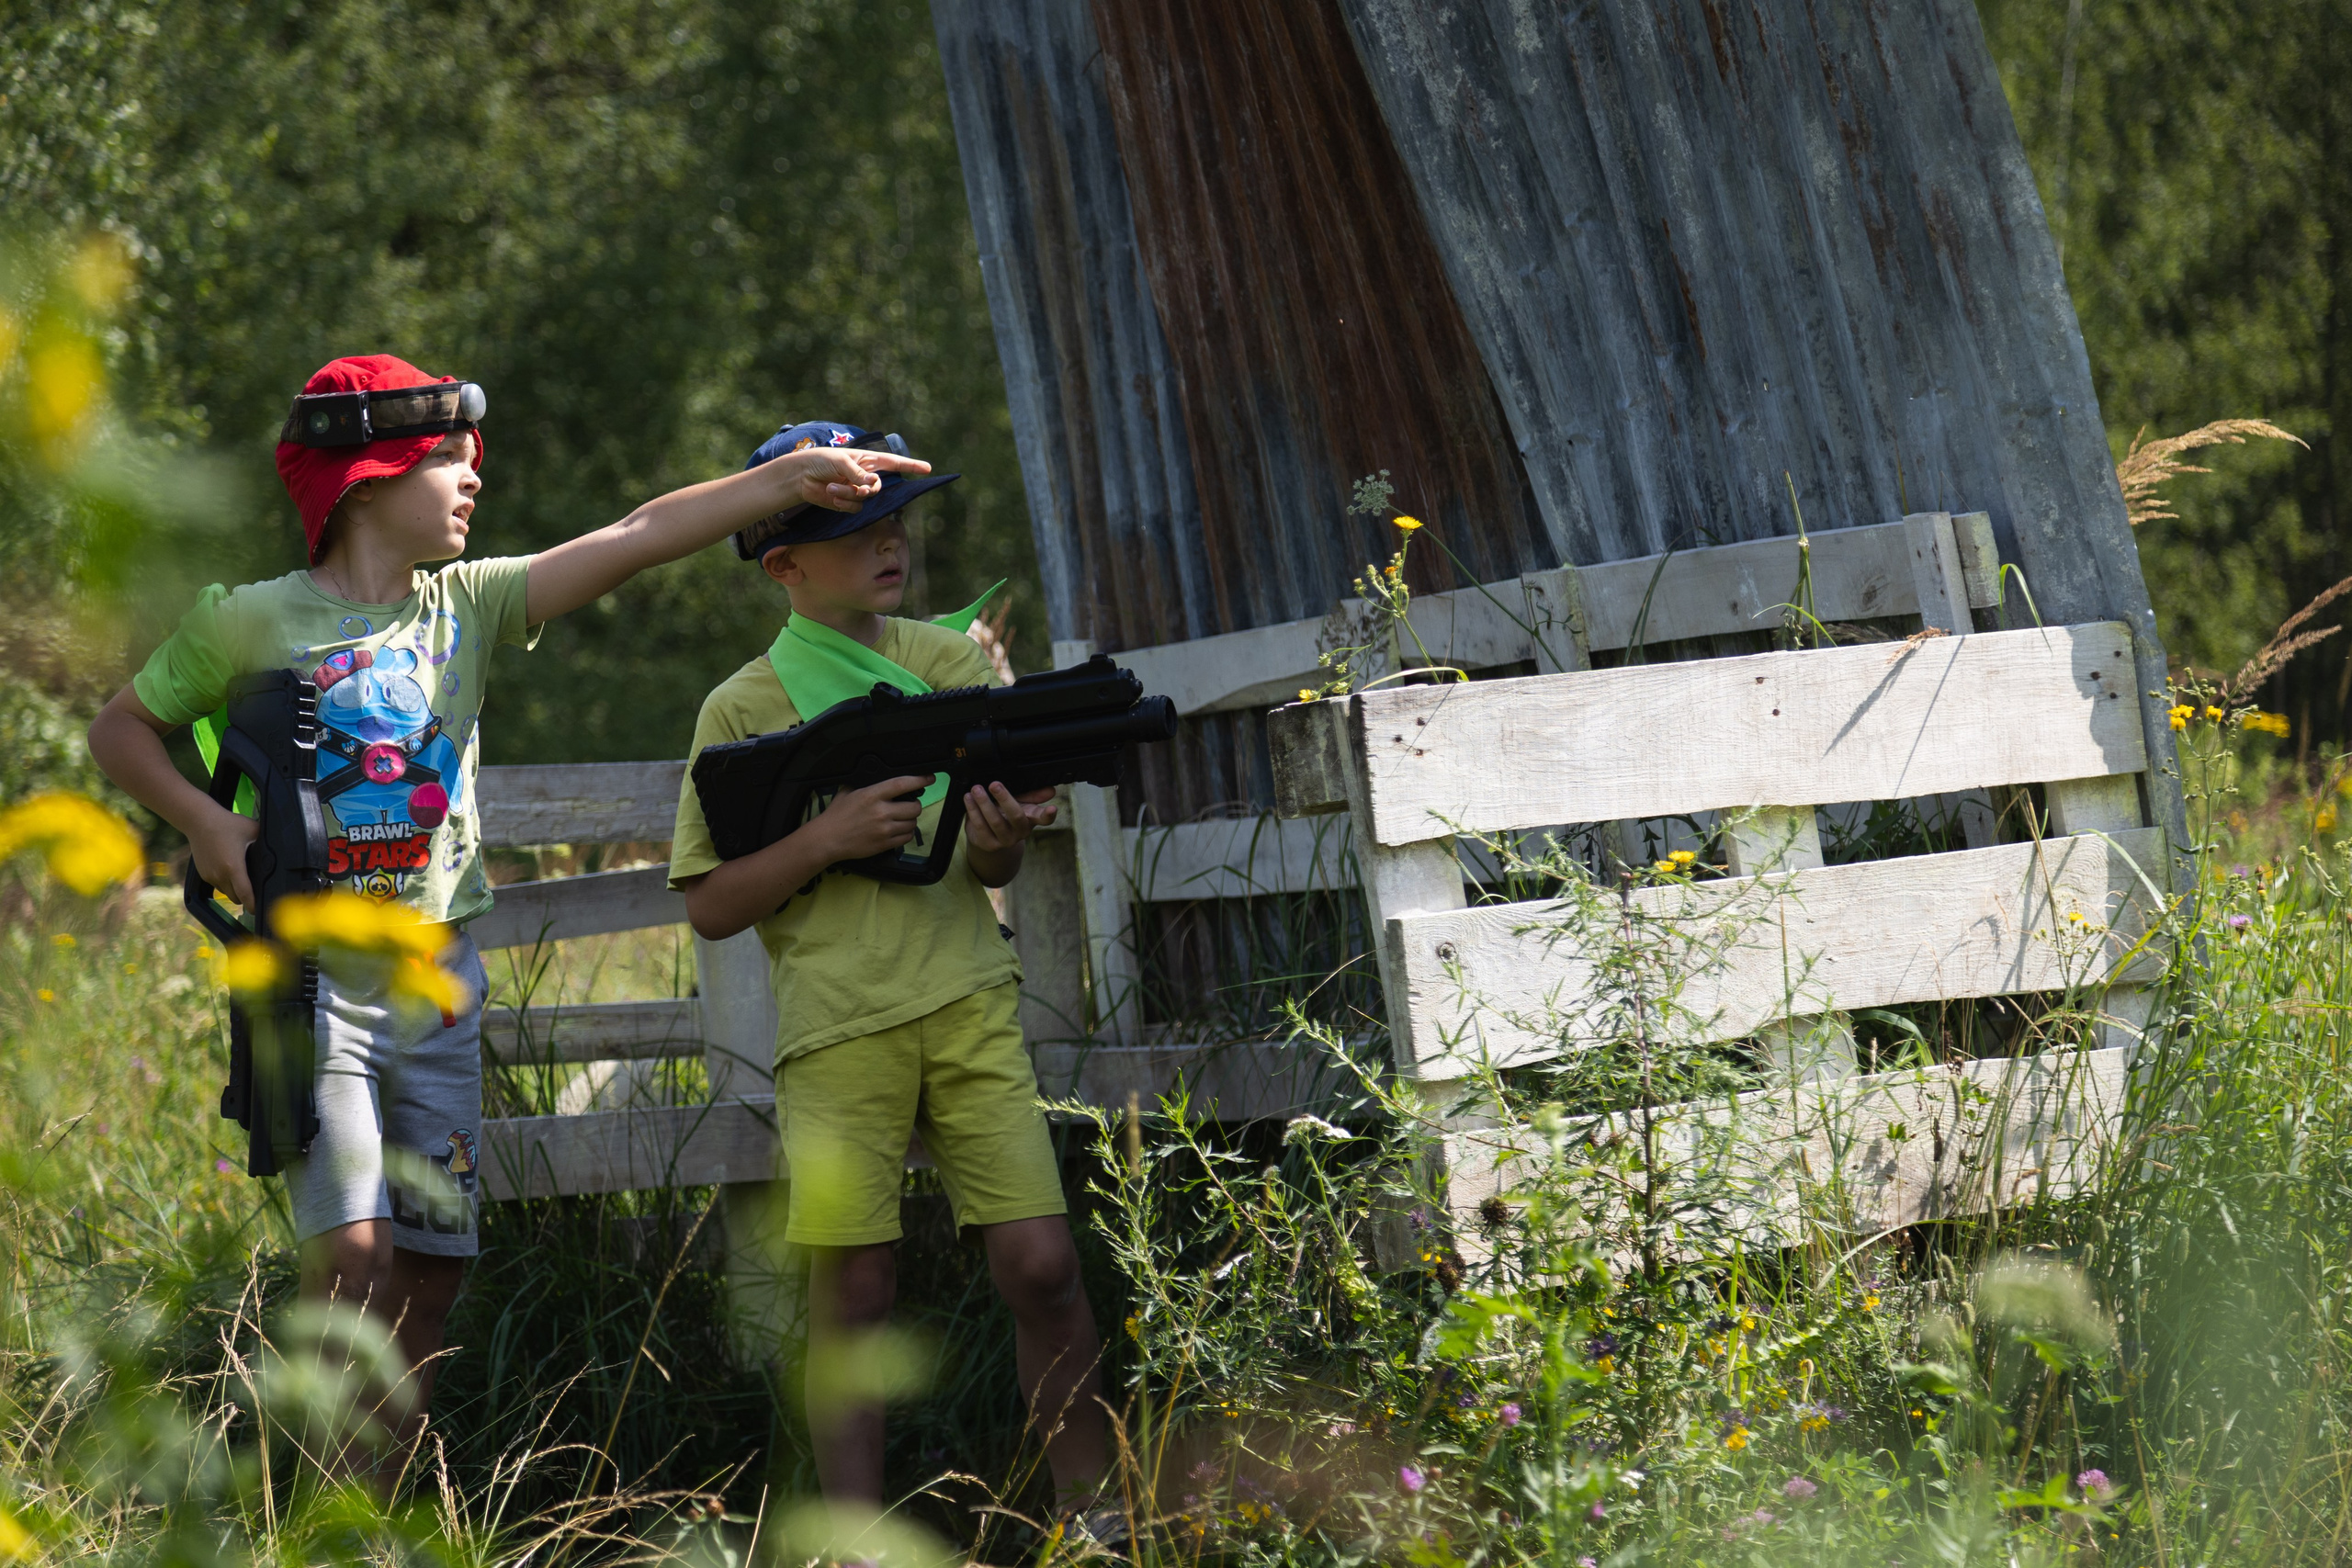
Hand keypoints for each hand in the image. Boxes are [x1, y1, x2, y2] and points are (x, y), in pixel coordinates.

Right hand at [190, 808, 260, 908]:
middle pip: (236, 897)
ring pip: (226, 892)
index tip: (259, 911)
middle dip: (246, 898)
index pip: (245, 894)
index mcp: (234, 867)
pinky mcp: (203, 874)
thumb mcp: (253, 829)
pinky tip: (231, 872)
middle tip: (256, 894)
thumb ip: (266, 840)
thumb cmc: (227, 824)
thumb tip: (282, 844)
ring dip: (235, 891)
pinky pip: (217, 885)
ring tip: (244, 881)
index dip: (254, 905)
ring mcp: (209, 875)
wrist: (199, 820)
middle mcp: (220, 875)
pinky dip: (225, 884)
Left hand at [787, 447, 932, 512]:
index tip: (928, 469)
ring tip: (831, 487)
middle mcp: (864, 475)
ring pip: (864, 499)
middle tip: (858, 487)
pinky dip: (843, 502)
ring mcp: (856, 490)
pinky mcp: (846, 502)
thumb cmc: (820, 461)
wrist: (800, 476)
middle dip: (867, 490)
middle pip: (878, 488)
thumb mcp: (841, 462)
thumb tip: (872, 487)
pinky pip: (854, 508)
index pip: (894, 463)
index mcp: (867, 460)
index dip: (911, 466)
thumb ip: (859, 474)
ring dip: (848, 495)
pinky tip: (830, 495)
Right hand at [813, 774, 934, 861]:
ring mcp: (884, 829)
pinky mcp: (884, 844)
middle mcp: (881, 812)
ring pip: (912, 823)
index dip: (919, 780)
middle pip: (914, 807)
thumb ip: (866, 785)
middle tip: (909, 805)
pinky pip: (906, 837)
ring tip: (902, 819)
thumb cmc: (836, 815)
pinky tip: (898, 830)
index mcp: (872, 795)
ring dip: (910, 820)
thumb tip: (879, 777)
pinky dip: (906, 833)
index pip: (902, 784)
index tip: (929, 778)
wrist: (827, 839)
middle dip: (914, 805)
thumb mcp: (848, 792)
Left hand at [964, 782, 1057, 853]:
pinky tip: (968, 799)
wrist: (989, 837)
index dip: (1048, 814)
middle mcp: (1020, 832)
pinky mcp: (988, 844)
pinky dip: (973, 811)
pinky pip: (980, 826)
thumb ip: (1032, 795)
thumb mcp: (1019, 803)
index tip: (1052, 808)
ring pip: (995, 821)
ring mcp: (1005, 840)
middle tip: (994, 784)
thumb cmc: (1006, 815)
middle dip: (1005, 799)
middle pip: (1016, 816)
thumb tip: (1051, 790)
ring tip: (976, 789)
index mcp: (1030, 819)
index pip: (1044, 819)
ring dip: (984, 803)